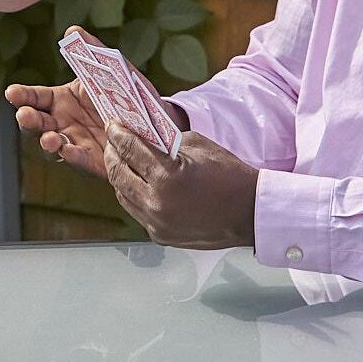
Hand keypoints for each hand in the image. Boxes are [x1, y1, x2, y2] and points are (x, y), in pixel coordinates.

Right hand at [6, 27, 122, 177]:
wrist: (151, 122)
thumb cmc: (124, 93)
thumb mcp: (110, 70)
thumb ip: (91, 51)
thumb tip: (72, 30)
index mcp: (62, 99)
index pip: (35, 97)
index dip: (22, 95)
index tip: (12, 92)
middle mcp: (62, 121)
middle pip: (36, 123)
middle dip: (27, 120)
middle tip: (25, 116)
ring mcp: (75, 141)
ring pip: (51, 144)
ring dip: (46, 142)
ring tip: (50, 140)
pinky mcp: (92, 159)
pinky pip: (77, 159)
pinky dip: (71, 156)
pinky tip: (68, 150)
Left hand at [104, 124, 258, 249]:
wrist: (250, 213)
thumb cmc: (229, 176)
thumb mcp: (197, 146)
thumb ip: (166, 142)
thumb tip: (142, 136)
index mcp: (167, 178)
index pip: (130, 150)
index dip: (117, 135)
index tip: (112, 125)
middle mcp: (157, 204)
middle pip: (118, 175)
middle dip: (112, 154)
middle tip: (111, 140)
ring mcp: (157, 224)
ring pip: (123, 196)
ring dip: (119, 176)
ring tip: (120, 160)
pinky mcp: (160, 236)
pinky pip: (137, 212)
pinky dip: (133, 195)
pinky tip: (136, 182)